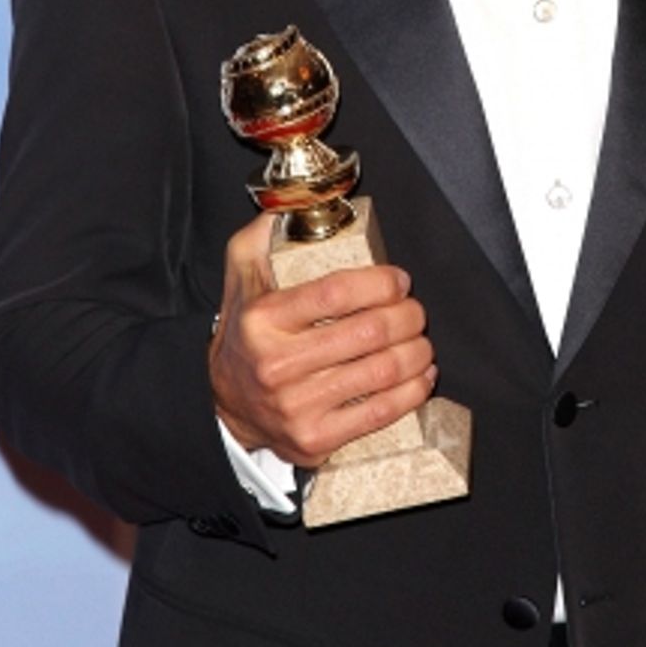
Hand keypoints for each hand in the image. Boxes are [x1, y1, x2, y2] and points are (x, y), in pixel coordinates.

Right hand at [208, 212, 436, 465]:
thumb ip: (262, 237)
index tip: (399, 281)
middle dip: (409, 317)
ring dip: (417, 353)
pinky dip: (412, 392)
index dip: (381, 284)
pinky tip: (421, 377)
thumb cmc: (246, 334)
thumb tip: (293, 207)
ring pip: (381, 372)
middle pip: (369, 332)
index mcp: (263, 319)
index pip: (337, 292)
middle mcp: (276, 364)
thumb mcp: (241, 276)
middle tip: (416, 312)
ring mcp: (296, 406)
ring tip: (422, 342)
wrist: (223, 405)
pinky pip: (380, 413)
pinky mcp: (315, 439)